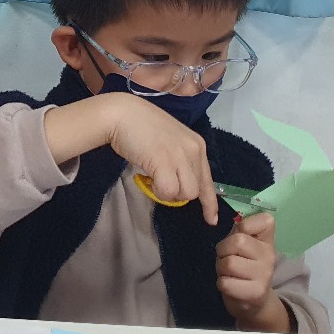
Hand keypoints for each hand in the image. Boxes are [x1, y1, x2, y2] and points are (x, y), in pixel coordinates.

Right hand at [103, 94, 217, 224]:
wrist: (122, 113)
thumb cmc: (140, 126)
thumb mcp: (169, 142)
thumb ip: (179, 159)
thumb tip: (178, 185)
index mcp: (197, 145)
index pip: (208, 180)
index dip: (210, 203)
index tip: (211, 219)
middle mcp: (193, 150)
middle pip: (195, 191)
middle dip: (177, 193)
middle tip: (159, 182)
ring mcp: (180, 156)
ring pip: (184, 194)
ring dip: (167, 192)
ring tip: (152, 178)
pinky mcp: (164, 161)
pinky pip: (168, 191)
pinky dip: (156, 190)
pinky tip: (147, 177)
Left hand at [216, 212, 288, 331]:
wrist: (254, 302)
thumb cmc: (243, 267)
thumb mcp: (244, 246)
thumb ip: (240, 230)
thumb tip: (236, 218)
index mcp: (268, 240)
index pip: (265, 220)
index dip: (246, 224)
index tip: (242, 235)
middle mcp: (270, 256)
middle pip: (237, 241)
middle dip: (223, 250)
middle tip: (227, 258)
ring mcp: (265, 275)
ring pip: (229, 263)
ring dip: (221, 268)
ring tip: (229, 273)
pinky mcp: (255, 293)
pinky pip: (225, 282)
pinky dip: (222, 283)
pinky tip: (231, 285)